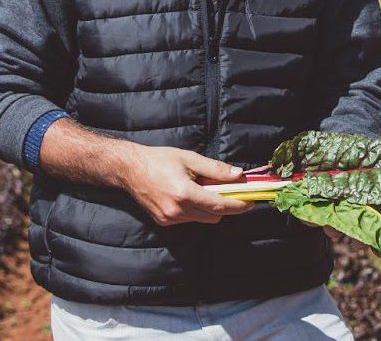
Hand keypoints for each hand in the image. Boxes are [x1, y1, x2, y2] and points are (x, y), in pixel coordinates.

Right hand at [119, 146, 255, 226]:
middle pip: (214, 216)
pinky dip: (194, 210)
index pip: (219, 205)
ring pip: (201, 219)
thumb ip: (215, 169)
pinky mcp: (164, 222)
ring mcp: (169, 219)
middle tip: (228, 191)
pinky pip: (188, 220)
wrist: (129, 169)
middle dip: (224, 206)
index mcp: (185, 193)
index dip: (238, 205)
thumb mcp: (189, 158)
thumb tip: (238, 175)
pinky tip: (187, 196)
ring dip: (208, 208)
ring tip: (202, 190)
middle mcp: (177, 210)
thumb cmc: (159, 160)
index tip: (251, 202)